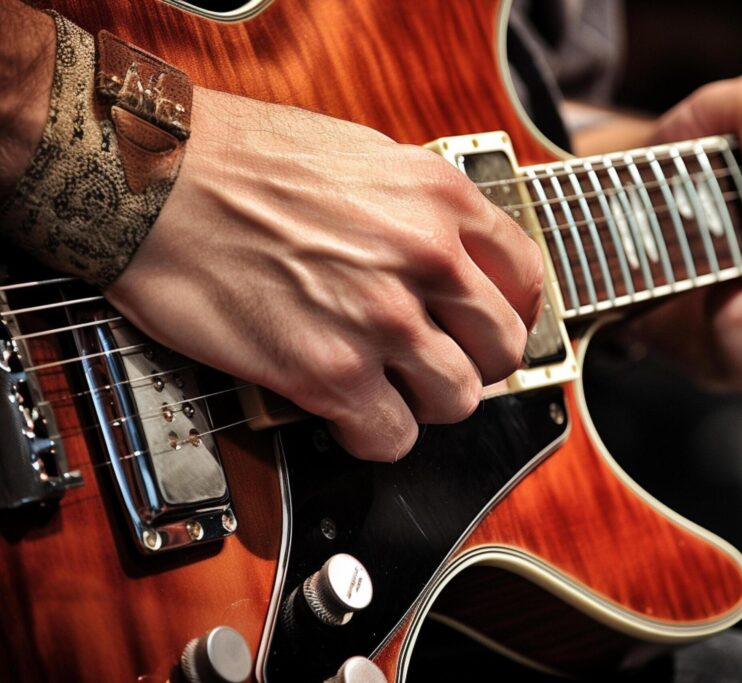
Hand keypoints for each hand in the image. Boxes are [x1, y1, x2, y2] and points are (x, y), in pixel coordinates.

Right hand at [107, 87, 543, 460]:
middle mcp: (424, 258)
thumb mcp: (363, 158)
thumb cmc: (240, 161)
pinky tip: (347, 411)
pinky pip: (390, 437)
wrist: (152, 181)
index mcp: (438, 199)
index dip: (512, 313)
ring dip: (425, 402)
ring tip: (388, 387)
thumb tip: (452, 260)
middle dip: (473, 363)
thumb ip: (421, 212)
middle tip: (437, 361)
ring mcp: (380, 318)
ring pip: (456, 401)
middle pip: (501, 348)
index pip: (525, 278)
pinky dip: (373, 435)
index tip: (490, 328)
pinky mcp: (329, 373)